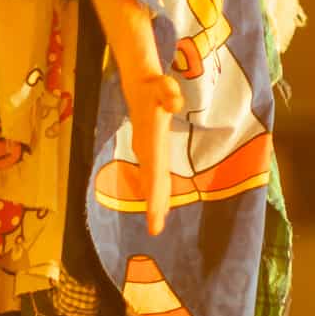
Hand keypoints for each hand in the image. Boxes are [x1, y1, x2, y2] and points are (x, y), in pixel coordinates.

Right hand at [123, 70, 182, 235]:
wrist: (138, 85)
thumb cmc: (154, 86)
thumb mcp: (164, 85)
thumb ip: (169, 93)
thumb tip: (176, 104)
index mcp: (151, 141)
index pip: (153, 172)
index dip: (154, 193)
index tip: (155, 214)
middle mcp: (146, 150)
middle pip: (150, 181)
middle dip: (153, 205)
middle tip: (155, 230)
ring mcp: (145, 150)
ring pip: (151, 179)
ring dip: (154, 199)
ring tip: (157, 222)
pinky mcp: (148, 149)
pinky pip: (153, 173)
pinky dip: (156, 188)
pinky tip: (161, 200)